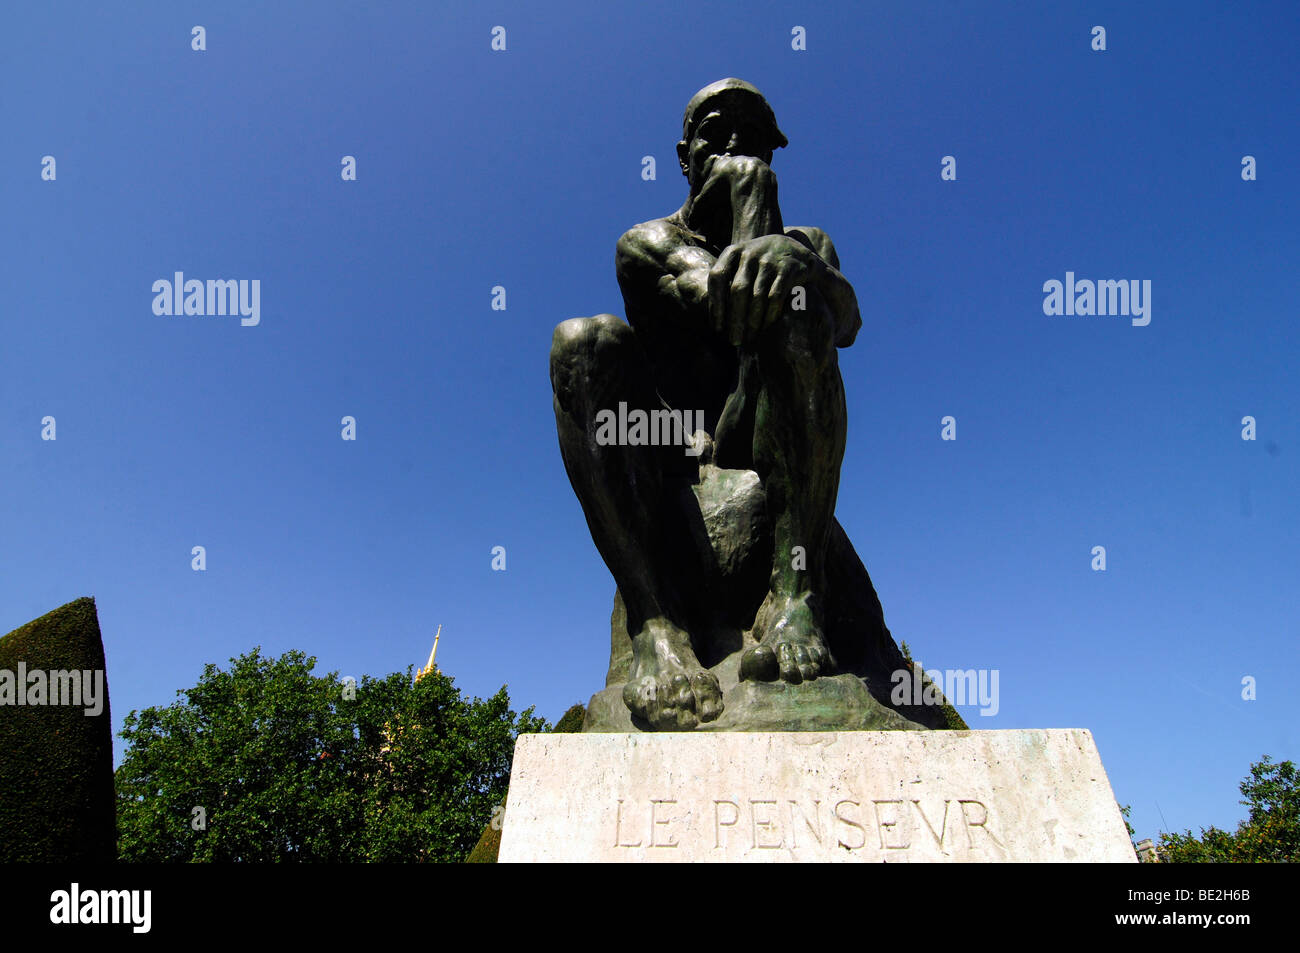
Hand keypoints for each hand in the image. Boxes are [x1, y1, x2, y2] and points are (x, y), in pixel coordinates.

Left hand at [708, 234, 824, 346]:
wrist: (794, 249)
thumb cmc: (758, 266)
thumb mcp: (740, 265)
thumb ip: (725, 282)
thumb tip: (708, 314)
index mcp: (733, 252)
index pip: (718, 278)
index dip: (716, 305)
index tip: (717, 328)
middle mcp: (750, 254)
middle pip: (738, 290)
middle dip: (735, 319)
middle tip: (733, 341)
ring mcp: (770, 260)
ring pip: (757, 296)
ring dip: (752, 321)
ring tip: (749, 338)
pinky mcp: (788, 269)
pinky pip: (775, 296)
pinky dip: (769, 314)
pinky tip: (765, 327)